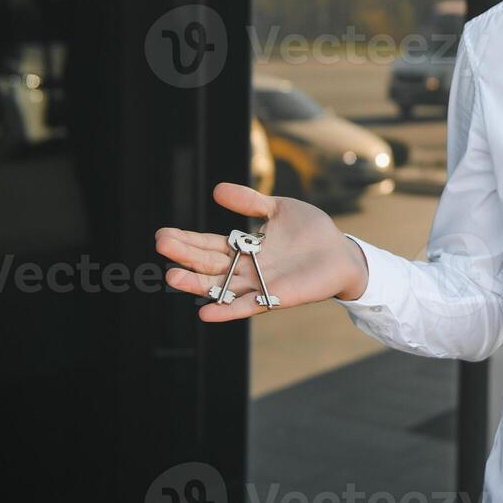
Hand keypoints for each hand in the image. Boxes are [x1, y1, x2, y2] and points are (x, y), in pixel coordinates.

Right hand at [155, 182, 369, 321]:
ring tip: (172, 276)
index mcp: (245, 246)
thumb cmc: (311, 231)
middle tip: (161, 244)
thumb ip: (250, 201)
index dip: (187, 240)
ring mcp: (258, 284)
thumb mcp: (279, 208)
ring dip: (196, 283)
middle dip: (185, 255)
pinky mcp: (275, 296)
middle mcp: (246, 267)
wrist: (341, 253)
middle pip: (209, 263)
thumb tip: (217, 189)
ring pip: (221, 286)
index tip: (163, 233)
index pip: (209, 244)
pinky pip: (247, 306)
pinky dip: (227, 310)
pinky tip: (205, 312)